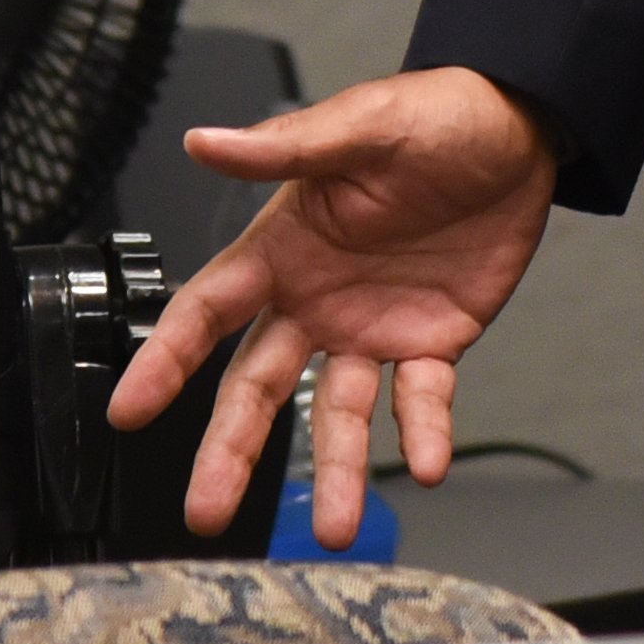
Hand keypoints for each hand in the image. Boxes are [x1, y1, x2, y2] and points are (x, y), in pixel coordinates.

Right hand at [102, 65, 560, 547]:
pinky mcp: (431, 344)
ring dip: (333, 470)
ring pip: (336, 413)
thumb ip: (283, 148)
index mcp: (281, 247)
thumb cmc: (430, 115)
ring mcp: (369, 330)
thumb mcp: (360, 124)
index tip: (126, 412)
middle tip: (206, 513)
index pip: (205, 311)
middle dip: (229, 450)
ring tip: (335, 528)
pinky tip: (426, 466)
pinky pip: (421, 401)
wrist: (516, 133)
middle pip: (255, 387)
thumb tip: (201, 141)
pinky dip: (423, 434)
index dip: (164, 360)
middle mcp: (313, 300)